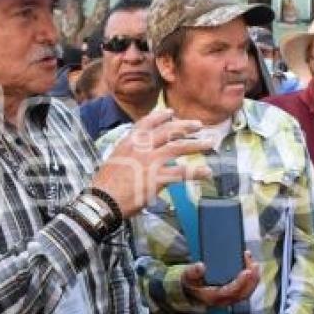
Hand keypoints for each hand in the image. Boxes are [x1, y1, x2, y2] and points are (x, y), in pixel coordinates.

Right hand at [91, 109, 212, 217]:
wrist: (102, 201)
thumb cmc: (105, 186)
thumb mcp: (114, 161)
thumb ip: (129, 155)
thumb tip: (141, 156)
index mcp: (128, 143)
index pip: (146, 123)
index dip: (160, 116)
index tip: (170, 112)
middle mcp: (141, 148)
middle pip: (167, 131)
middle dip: (185, 126)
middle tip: (198, 125)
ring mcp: (150, 162)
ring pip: (178, 147)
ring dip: (196, 144)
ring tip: (210, 143)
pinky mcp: (157, 178)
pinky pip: (181, 173)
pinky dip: (196, 172)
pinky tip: (206, 171)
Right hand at [181, 251, 259, 306]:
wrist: (190, 290)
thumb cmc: (191, 282)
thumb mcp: (188, 275)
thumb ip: (193, 271)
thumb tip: (201, 266)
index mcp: (213, 296)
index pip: (230, 291)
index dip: (240, 282)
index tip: (247, 271)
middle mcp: (223, 300)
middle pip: (243, 293)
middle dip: (252, 279)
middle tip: (254, 264)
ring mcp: (229, 299)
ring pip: (247, 292)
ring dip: (254, 278)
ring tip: (254, 263)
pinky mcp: (233, 295)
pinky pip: (246, 290)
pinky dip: (252, 279)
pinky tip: (251, 266)